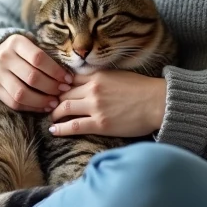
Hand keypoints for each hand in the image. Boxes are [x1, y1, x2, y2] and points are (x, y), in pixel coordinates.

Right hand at [0, 33, 72, 111]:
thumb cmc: (23, 51)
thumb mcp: (32, 44)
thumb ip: (48, 54)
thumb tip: (70, 74)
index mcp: (16, 43)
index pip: (38, 58)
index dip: (55, 71)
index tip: (68, 79)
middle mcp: (4, 57)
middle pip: (31, 77)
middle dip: (51, 87)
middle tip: (63, 91)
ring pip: (21, 94)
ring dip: (41, 101)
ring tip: (54, 103)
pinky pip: (13, 103)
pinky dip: (31, 107)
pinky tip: (43, 107)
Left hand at [49, 71, 165, 137]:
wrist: (158, 103)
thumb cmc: (142, 89)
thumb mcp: (118, 75)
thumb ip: (100, 77)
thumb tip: (86, 81)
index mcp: (97, 75)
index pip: (69, 78)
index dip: (59, 85)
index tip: (54, 91)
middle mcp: (93, 89)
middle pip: (63, 93)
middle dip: (53, 100)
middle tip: (49, 106)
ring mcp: (95, 107)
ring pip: (63, 108)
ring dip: (54, 113)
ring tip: (51, 118)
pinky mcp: (100, 124)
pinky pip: (73, 126)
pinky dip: (60, 129)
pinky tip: (53, 130)